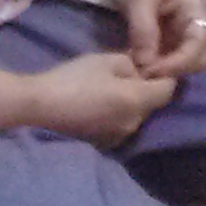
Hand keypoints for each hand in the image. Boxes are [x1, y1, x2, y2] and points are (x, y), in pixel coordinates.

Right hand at [21, 52, 178, 145]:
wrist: (37, 107)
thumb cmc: (74, 79)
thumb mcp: (109, 60)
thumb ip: (134, 65)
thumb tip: (142, 73)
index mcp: (137, 101)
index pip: (169, 89)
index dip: (164, 76)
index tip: (150, 67)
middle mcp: (132, 124)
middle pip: (152, 104)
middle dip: (146, 90)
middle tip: (126, 76)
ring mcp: (117, 137)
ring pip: (136, 116)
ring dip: (130, 104)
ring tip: (109, 90)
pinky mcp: (102, 144)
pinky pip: (120, 126)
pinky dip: (116, 115)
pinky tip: (98, 105)